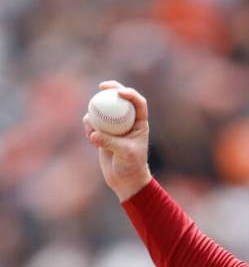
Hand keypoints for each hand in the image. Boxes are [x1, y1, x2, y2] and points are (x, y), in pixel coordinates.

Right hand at [82, 81, 151, 201]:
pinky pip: (93, 123)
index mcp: (140, 124)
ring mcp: (114, 127)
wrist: (124, 180)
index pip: (139, 103)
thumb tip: (93, 133)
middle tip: (102, 86)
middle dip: (112, 89)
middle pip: (120, 100)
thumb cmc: (131, 167)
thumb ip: (109, 142)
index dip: (131, 94)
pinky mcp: (103, 133)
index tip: (119, 92)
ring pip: (104, 110)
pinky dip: (89, 126)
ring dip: (96, 112)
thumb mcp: (124, 154)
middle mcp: (128, 122)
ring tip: (92, 127)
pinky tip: (90, 137)